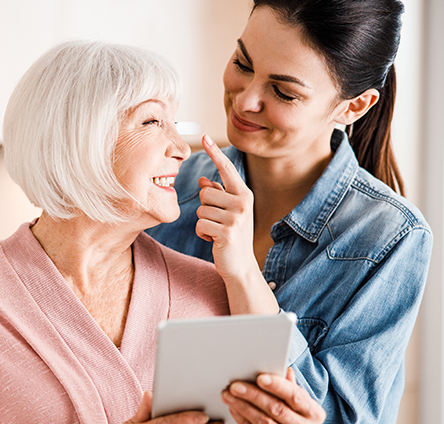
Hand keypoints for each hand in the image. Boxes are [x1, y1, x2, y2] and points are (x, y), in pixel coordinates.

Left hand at [195, 135, 277, 314]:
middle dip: (205, 208)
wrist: (240, 265)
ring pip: (200, 210)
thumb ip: (218, 196)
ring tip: (217, 232)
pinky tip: (214, 240)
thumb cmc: (232, 236)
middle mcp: (242, 203)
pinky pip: (199, 225)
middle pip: (205, 193)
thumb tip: (203, 182)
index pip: (227, 170)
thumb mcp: (228, 213)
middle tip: (218, 222)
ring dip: (203, 223)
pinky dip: (202, 234)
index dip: (215, 153)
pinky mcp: (226, 232)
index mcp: (244, 194)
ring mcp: (236, 218)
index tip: (205, 138)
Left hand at [222, 368, 324, 423]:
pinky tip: (233, 409)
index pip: (296, 396)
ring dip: (243, 407)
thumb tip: (286, 370)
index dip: (278, 386)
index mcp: (315, 414)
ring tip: (228, 395)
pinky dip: (243, 421)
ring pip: (264, 423)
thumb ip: (290, 389)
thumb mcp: (296, 408)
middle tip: (234, 385)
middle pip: (277, 409)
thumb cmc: (289, 422)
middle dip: (253, 395)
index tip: (259, 377)